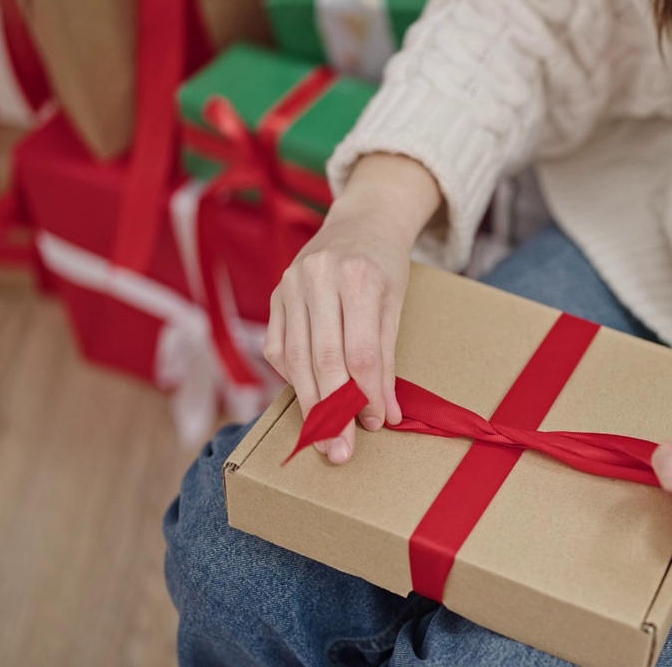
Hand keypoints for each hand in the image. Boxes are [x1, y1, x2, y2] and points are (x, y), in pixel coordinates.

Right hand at [263, 153, 441, 463]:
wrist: (361, 220)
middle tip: (339, 451)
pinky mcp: (275, 297)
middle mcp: (318, 279)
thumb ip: (387, 359)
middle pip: (322, 359)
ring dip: (308, 404)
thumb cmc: (385, 265)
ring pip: (295, 358)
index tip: (373, 424)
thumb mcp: (396, 305)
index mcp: (358, 277)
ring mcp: (290, 286)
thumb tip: (383, 414)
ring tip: (322, 439)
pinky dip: (292, 377)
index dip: (365, 394)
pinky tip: (308, 398)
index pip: (359, 351)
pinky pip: (279, 348)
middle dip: (331, 411)